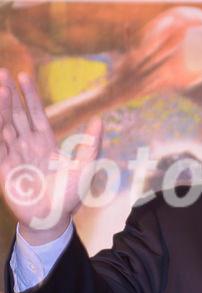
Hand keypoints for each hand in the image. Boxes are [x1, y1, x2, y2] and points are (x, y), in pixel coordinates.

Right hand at [0, 69, 102, 244]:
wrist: (54, 218)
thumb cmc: (70, 194)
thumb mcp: (86, 166)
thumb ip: (91, 144)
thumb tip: (100, 119)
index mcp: (45, 143)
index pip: (36, 114)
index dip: (30, 96)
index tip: (23, 75)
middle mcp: (28, 146)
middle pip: (17, 115)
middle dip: (11, 95)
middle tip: (3, 72)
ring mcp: (15, 156)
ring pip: (4, 126)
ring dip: (1, 108)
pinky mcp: (4, 169)